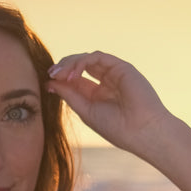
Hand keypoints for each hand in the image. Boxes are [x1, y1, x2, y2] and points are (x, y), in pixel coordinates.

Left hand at [46, 51, 174, 158]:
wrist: (143, 132)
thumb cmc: (117, 128)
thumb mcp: (86, 111)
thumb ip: (70, 95)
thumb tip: (49, 82)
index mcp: (98, 94)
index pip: (75, 79)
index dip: (60, 77)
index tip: (47, 81)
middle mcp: (107, 81)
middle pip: (80, 65)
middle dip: (63, 67)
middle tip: (51, 74)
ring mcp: (115, 73)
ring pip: (87, 58)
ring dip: (70, 64)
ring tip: (60, 75)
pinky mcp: (121, 67)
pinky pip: (97, 57)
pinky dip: (82, 62)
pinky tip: (74, 74)